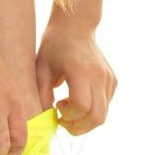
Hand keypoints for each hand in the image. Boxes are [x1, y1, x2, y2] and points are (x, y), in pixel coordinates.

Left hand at [36, 22, 116, 136]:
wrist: (75, 26)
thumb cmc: (54, 46)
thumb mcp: (41, 69)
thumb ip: (41, 95)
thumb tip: (44, 120)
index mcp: (80, 71)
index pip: (82, 106)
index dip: (68, 116)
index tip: (56, 108)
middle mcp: (98, 75)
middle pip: (97, 116)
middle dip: (79, 127)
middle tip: (64, 121)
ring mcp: (108, 78)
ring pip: (104, 114)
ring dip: (86, 121)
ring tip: (70, 109)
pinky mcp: (112, 80)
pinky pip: (106, 105)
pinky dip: (93, 111)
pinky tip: (78, 100)